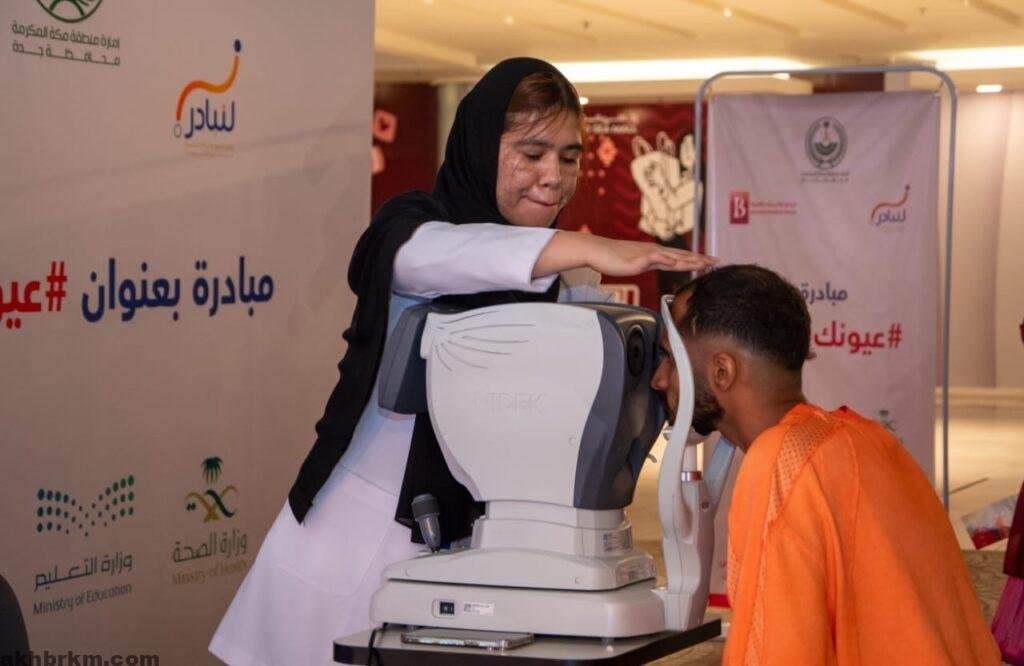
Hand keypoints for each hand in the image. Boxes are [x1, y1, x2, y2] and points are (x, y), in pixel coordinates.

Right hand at [533, 230, 716, 277]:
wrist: (596, 251)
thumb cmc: (613, 257)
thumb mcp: (635, 262)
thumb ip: (648, 263)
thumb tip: (657, 265)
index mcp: (655, 254)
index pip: (680, 257)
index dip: (696, 259)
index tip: (711, 261)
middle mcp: (654, 252)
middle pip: (681, 256)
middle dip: (700, 259)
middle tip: (717, 260)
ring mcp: (646, 254)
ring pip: (672, 257)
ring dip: (689, 259)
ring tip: (703, 262)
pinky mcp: (637, 259)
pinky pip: (653, 259)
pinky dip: (666, 260)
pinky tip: (675, 262)